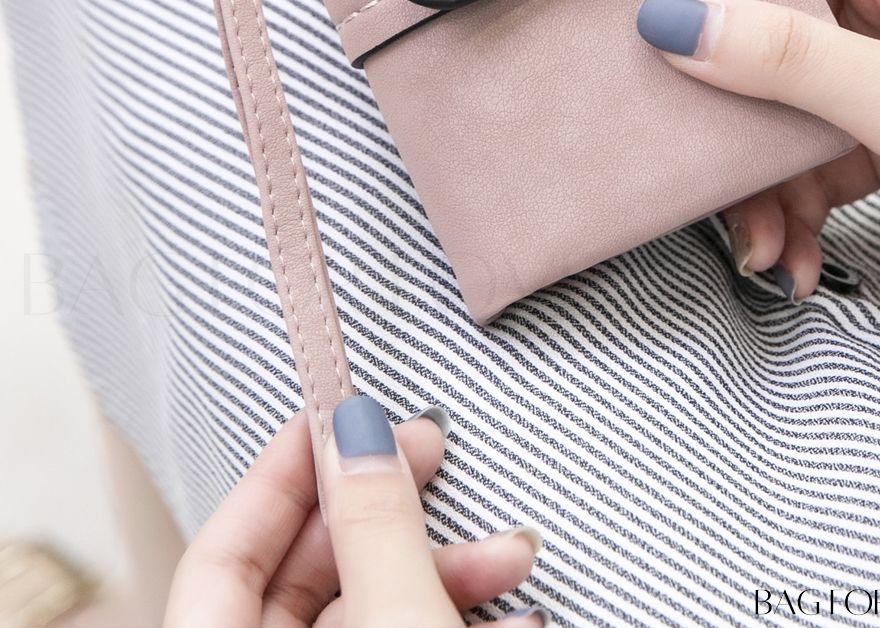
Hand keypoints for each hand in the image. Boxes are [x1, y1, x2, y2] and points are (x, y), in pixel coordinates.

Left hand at [164, 401, 547, 626]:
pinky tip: (515, 613)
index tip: (336, 414)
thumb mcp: (401, 620)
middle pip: (299, 578)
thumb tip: (358, 431)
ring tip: (513, 555)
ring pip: (364, 613)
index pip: (221, 554)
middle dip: (384, 515)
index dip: (278, 474)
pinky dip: (450, 616)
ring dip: (443, 571)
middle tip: (431, 457)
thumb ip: (376, 528)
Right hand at [635, 0, 879, 297]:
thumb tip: (678, 18)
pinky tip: (793, 253)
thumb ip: (792, 59)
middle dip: (728, 91)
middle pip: (771, 14)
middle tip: (687, 133)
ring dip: (758, 169)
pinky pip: (811, 147)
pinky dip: (793, 201)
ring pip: (782, 92)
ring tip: (758, 235)